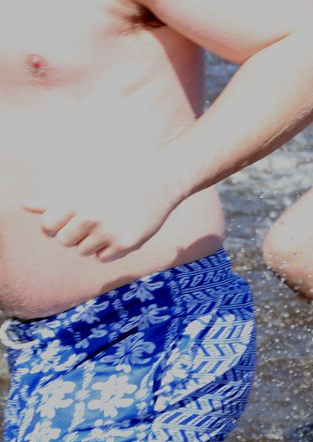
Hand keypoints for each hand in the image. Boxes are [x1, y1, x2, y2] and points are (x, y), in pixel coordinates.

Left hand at [23, 167, 183, 262]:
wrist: (158, 183)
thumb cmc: (117, 184)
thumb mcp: (85, 187)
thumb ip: (54, 200)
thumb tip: (26, 205)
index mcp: (76, 202)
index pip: (48, 227)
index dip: (57, 225)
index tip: (70, 218)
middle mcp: (90, 218)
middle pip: (65, 242)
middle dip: (75, 234)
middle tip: (93, 220)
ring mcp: (108, 233)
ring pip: (84, 251)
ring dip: (93, 242)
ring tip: (109, 223)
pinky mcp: (125, 244)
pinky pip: (103, 258)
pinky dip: (109, 249)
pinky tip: (120, 232)